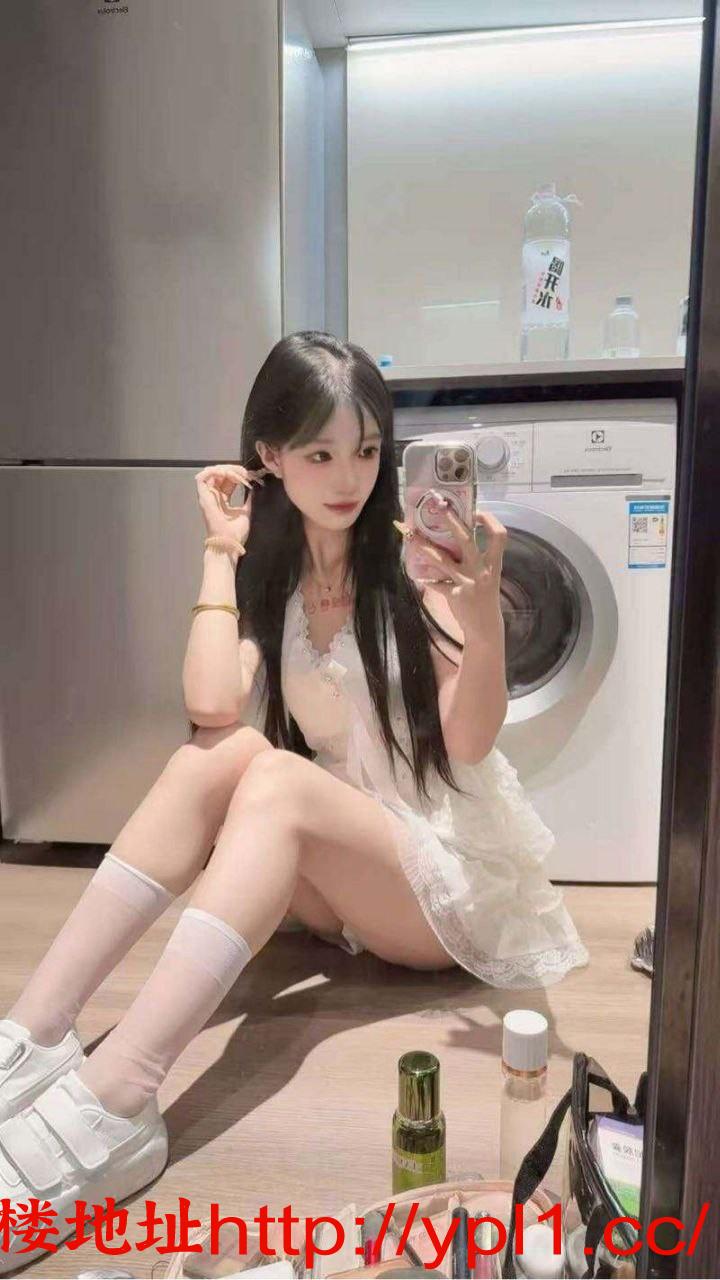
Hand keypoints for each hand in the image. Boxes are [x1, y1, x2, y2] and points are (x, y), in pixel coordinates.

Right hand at [194, 463, 268, 543]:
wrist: (229, 543)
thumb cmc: (236, 533)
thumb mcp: (246, 512)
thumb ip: (248, 500)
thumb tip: (254, 489)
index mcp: (223, 499)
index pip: (227, 480)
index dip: (237, 474)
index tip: (249, 476)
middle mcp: (214, 496)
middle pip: (220, 474)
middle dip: (233, 469)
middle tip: (244, 472)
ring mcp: (207, 496)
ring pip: (211, 473)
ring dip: (225, 469)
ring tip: (237, 473)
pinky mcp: (203, 497)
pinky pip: (203, 478)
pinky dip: (214, 472)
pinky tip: (226, 474)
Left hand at [412, 501, 506, 636]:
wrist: (485, 627)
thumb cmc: (485, 597)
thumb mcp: (488, 576)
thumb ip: (477, 559)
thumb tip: (457, 537)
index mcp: (494, 564)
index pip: (499, 536)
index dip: (490, 521)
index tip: (477, 512)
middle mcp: (482, 571)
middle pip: (467, 540)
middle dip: (452, 522)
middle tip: (440, 509)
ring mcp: (468, 583)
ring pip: (443, 561)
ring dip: (426, 548)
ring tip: (412, 539)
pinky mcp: (455, 596)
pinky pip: (436, 584)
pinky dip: (426, 580)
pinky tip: (418, 576)